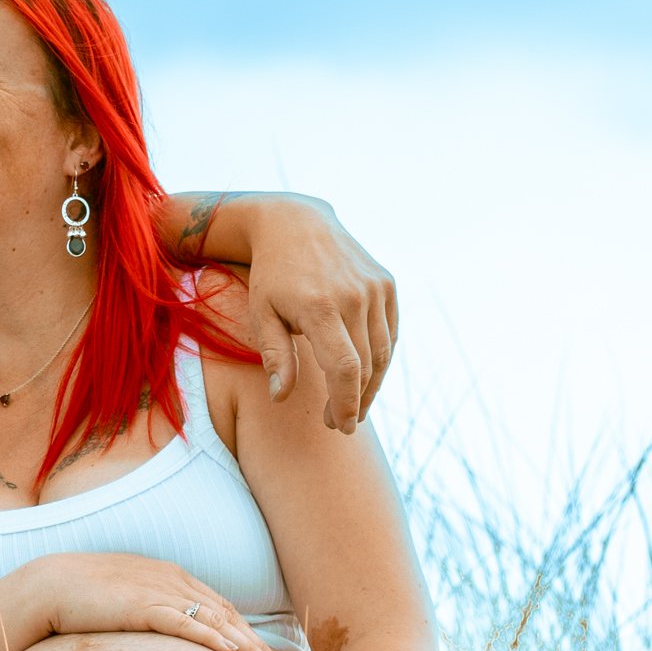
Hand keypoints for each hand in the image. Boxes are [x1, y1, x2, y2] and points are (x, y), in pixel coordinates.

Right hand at [14, 553, 285, 650]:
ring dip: (245, 647)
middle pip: (227, 615)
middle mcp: (172, 581)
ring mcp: (158, 592)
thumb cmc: (82, 596)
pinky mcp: (142, 606)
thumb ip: (148, 612)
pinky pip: (184, 623)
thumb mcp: (125, 601)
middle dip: (256, 645)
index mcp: (171, 577)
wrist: (49, 585)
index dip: (245, 632)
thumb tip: (161, 639)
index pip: (219, 606)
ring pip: (214, 621)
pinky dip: (210, 637)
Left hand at [240, 196, 396, 433]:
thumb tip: (280, 398)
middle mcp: (354, 296)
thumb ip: (275, 356)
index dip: (346, 404)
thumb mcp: (261, 314)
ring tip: (352, 406)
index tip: (340, 426)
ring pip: (383, 353)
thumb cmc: (271, 275)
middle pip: (367, 367)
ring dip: (371, 386)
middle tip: (339, 423)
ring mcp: (375, 288)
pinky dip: (381, 359)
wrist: (295, 223)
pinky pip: (390, 333)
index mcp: (319, 307)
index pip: (344, 369)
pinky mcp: (386, 284)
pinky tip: (365, 376)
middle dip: (355, 402)